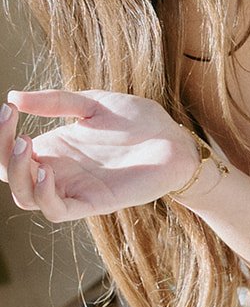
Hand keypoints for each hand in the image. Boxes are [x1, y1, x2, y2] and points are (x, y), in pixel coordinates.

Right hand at [0, 90, 199, 222]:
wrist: (176, 140)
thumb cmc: (138, 121)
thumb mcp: (93, 103)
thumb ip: (56, 102)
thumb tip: (13, 97)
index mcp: (54, 149)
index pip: (9, 151)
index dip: (0, 135)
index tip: (5, 109)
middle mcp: (58, 172)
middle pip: (11, 174)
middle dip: (1, 150)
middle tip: (9, 121)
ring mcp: (74, 189)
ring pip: (27, 196)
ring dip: (17, 173)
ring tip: (23, 143)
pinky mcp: (94, 203)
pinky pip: (58, 210)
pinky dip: (44, 195)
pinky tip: (46, 170)